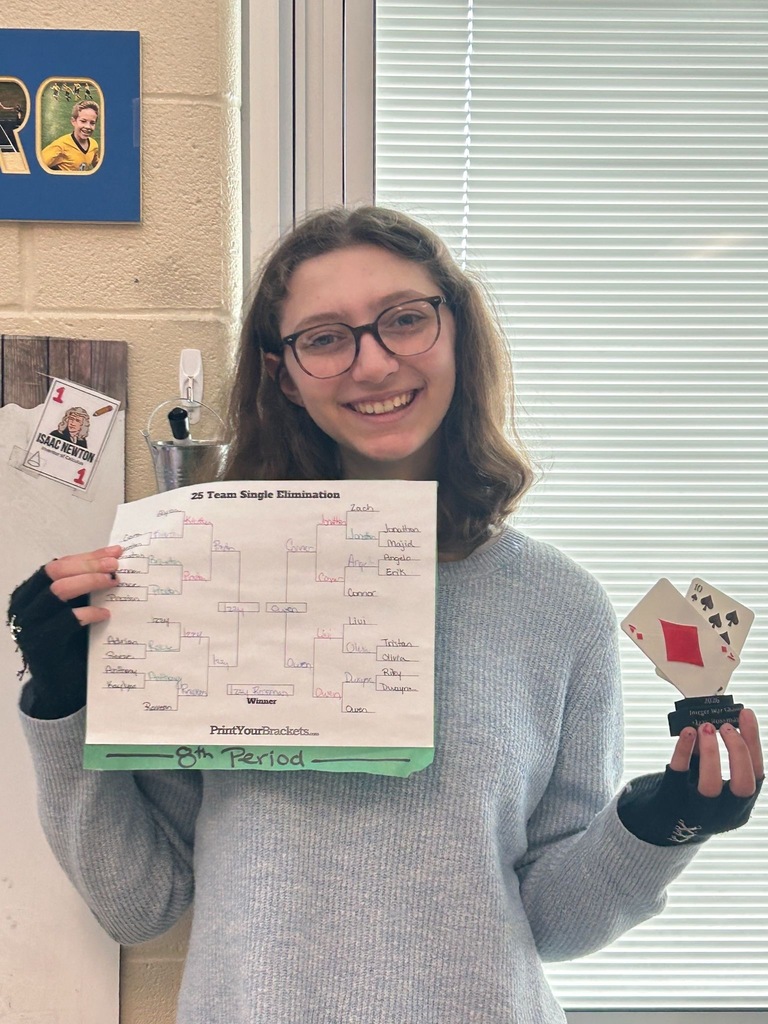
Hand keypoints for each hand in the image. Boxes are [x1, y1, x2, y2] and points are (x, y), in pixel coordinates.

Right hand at [7, 545, 121, 718]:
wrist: (64, 685)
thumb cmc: (73, 642)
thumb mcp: (78, 608)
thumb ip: (87, 587)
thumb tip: (115, 558)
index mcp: (30, 593)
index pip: (58, 565)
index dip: (87, 556)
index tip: (115, 553)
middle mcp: (23, 606)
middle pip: (55, 572)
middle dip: (88, 565)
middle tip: (116, 567)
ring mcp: (27, 626)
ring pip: (57, 591)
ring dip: (89, 582)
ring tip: (113, 583)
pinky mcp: (39, 646)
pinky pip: (64, 621)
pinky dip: (87, 613)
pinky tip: (105, 613)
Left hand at [618, 710, 763, 845]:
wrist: (662, 822)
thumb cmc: (692, 794)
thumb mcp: (711, 779)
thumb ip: (714, 755)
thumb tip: (715, 720)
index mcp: (739, 806)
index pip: (756, 775)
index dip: (753, 743)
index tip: (745, 716)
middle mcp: (723, 813)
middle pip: (742, 786)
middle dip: (738, 752)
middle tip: (725, 726)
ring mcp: (698, 812)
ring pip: (710, 785)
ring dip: (711, 752)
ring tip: (705, 727)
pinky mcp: (672, 802)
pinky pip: (678, 775)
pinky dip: (684, 750)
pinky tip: (686, 733)